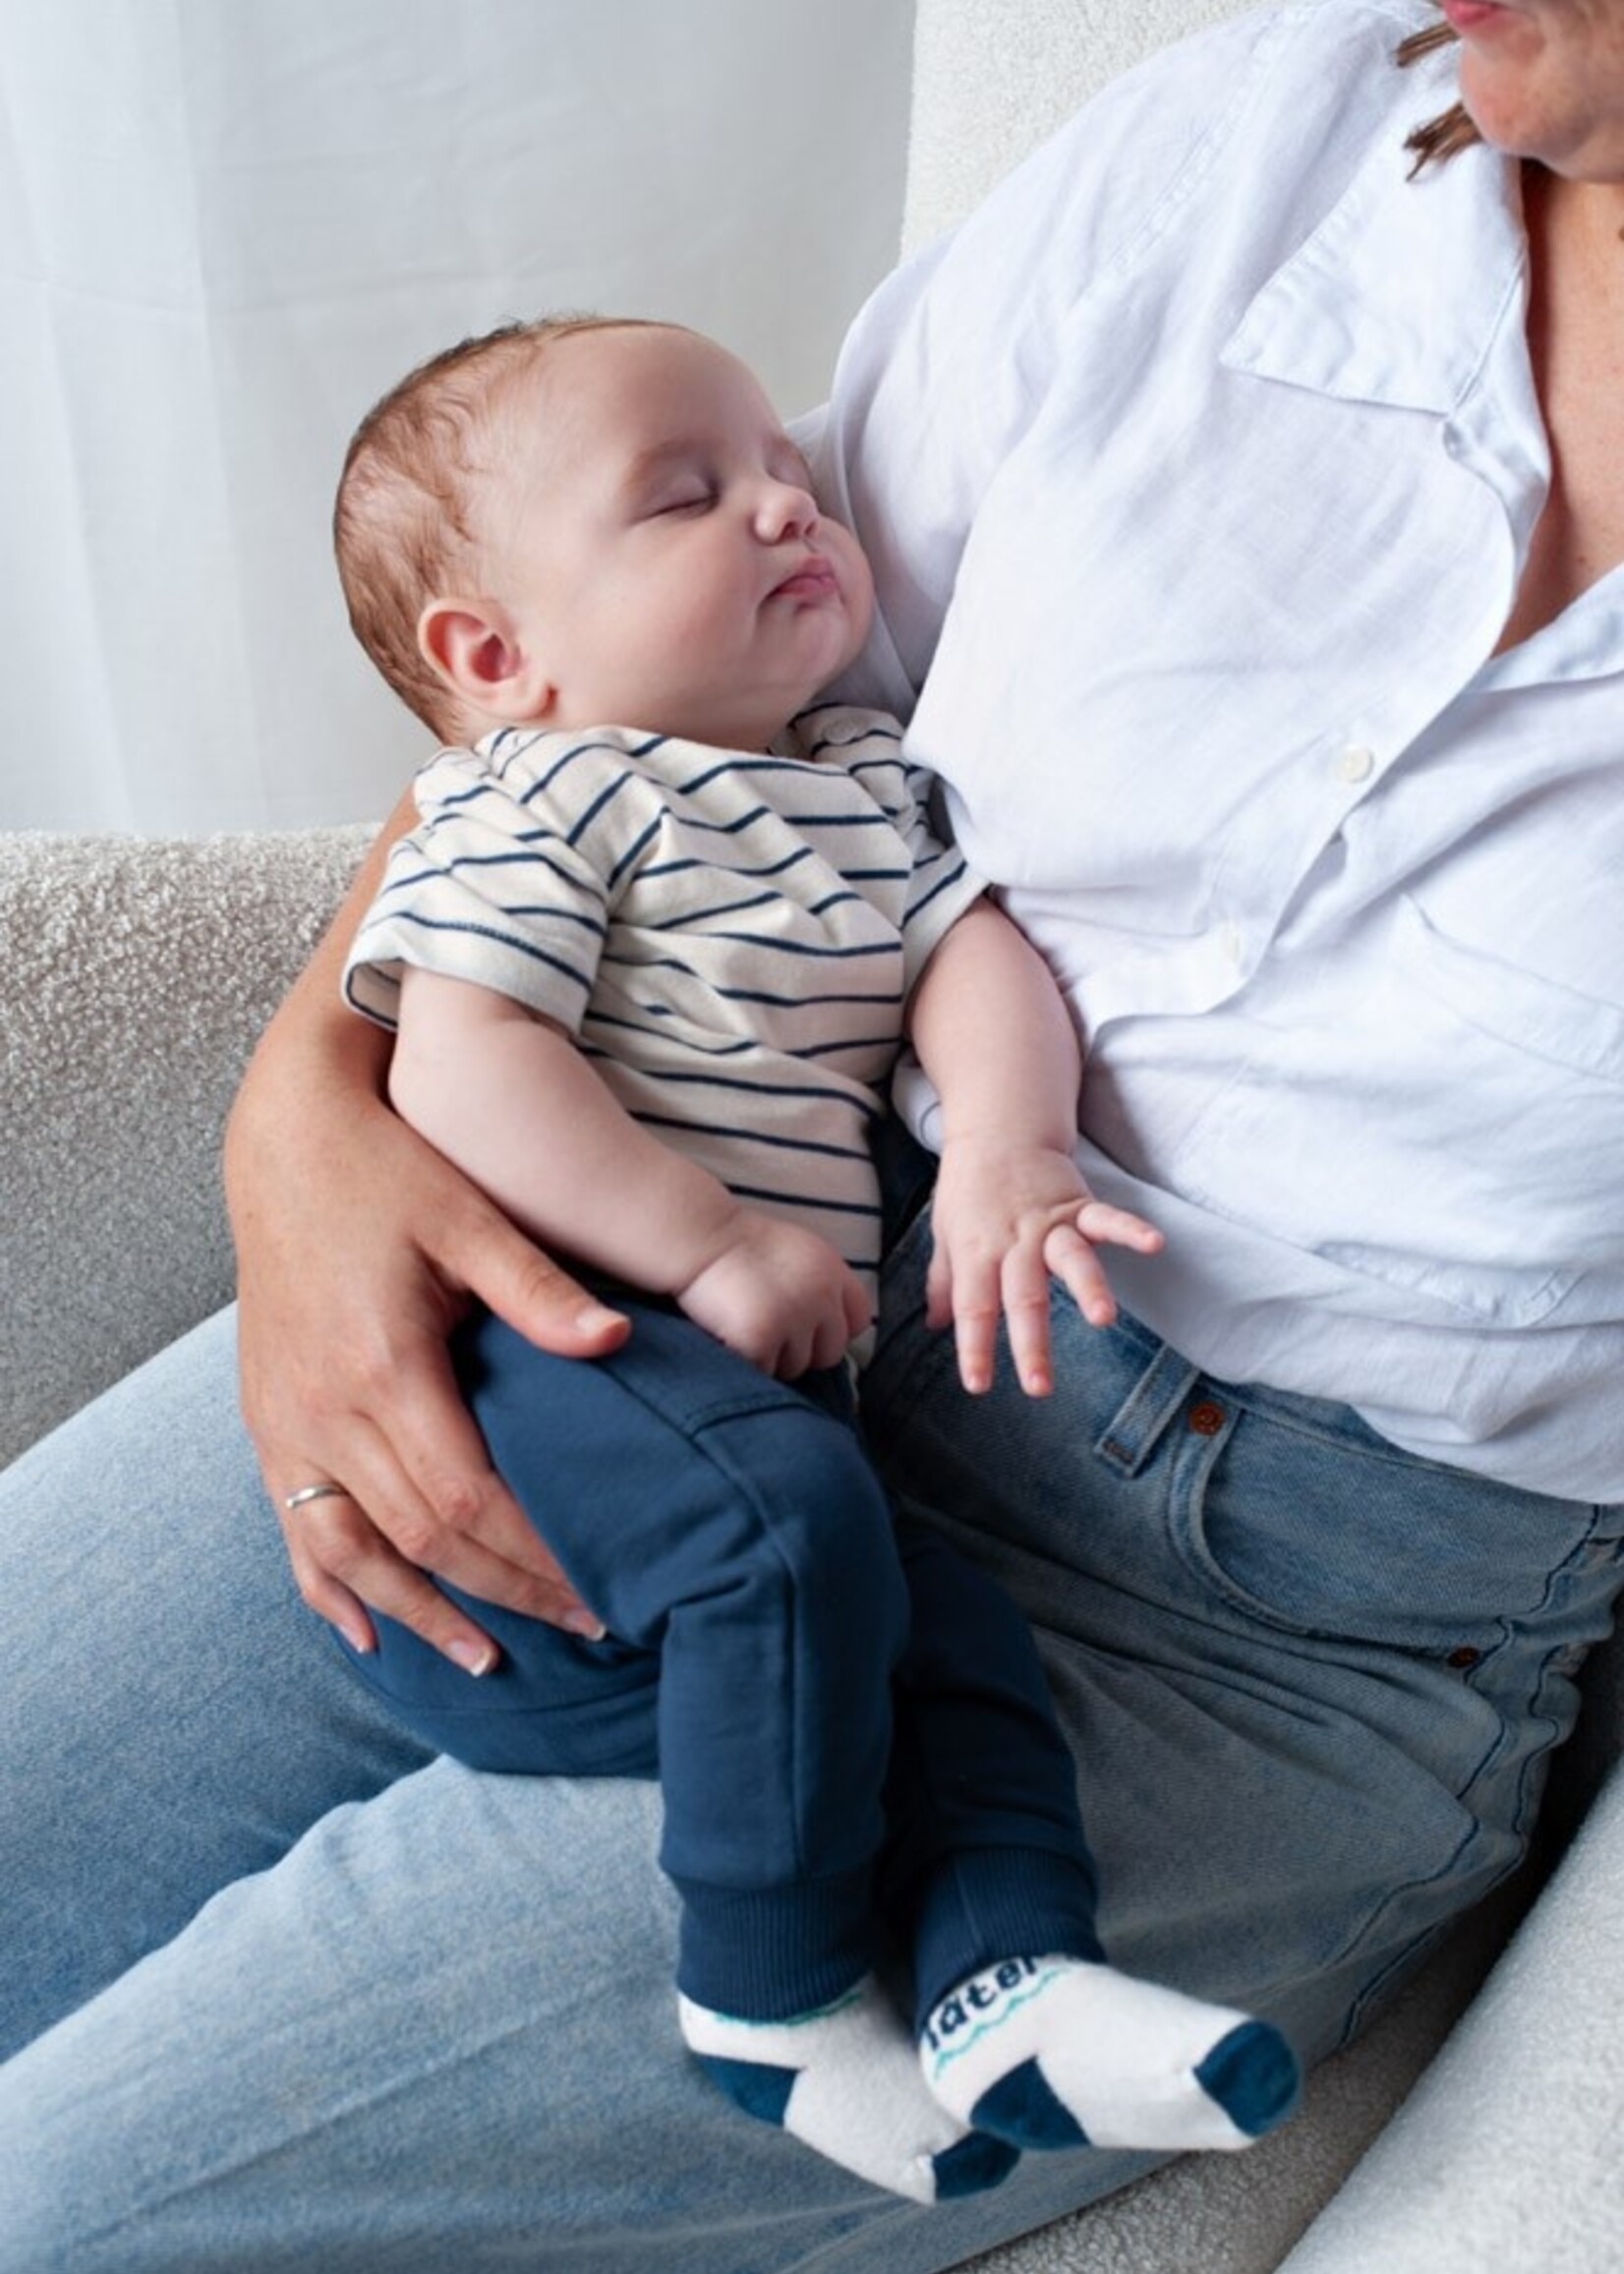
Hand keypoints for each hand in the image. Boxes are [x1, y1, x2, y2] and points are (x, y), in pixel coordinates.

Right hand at [230, 1081, 630, 1667]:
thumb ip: (540, 1291)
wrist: (287, 1140)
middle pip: (423, 1539)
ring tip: (486, 1659)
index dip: (536, 1555)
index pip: (471, 1499)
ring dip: (419, 1613)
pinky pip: (293, 1526)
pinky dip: (330, 1587)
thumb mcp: (470, 1218)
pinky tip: (366, 1631)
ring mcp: (285, 1422)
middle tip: (586, 1626)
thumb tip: (619, 1342)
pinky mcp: (266, 1419)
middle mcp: (325, 1409)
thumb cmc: (390, 1172)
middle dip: (507, 1593)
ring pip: (351, 1552)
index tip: (603, 1585)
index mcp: (385, 1366)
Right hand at [678, 1210, 870, 1377]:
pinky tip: (731, 1336)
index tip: (808, 1327)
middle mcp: (821, 1296)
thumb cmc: (737, 1246)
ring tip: (744, 1326)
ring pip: (795, 1368)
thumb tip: (825, 1328)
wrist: (697, 1236)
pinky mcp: (761, 1338)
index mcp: (832, 1272)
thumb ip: (819, 1285)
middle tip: (767, 1330)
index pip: (859, 1320)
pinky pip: (763, 1372)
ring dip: (772, 1358)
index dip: (833, 1329)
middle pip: (830, 1353)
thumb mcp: (797, 1253)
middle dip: (802, 1351)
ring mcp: (792, 1318)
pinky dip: (747, 1362)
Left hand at [925, 1137, 1162, 1396]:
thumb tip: (932, 1326)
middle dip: (1032, 1342)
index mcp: (976, 1253)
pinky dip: (1131, 1230)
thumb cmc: (968, 1190)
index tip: (979, 1385)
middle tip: (1039, 1385)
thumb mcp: (944, 1234)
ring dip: (1087, 1287)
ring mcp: (1049, 1223)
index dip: (975, 1347)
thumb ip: (943, 1282)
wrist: (996, 1131)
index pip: (973, 1307)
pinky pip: (1107, 1218)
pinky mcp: (1079, 1205)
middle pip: (1023, 1296)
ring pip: (1069, 1258)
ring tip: (1103, 1318)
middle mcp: (1013, 1242)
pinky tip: (1154, 1244)